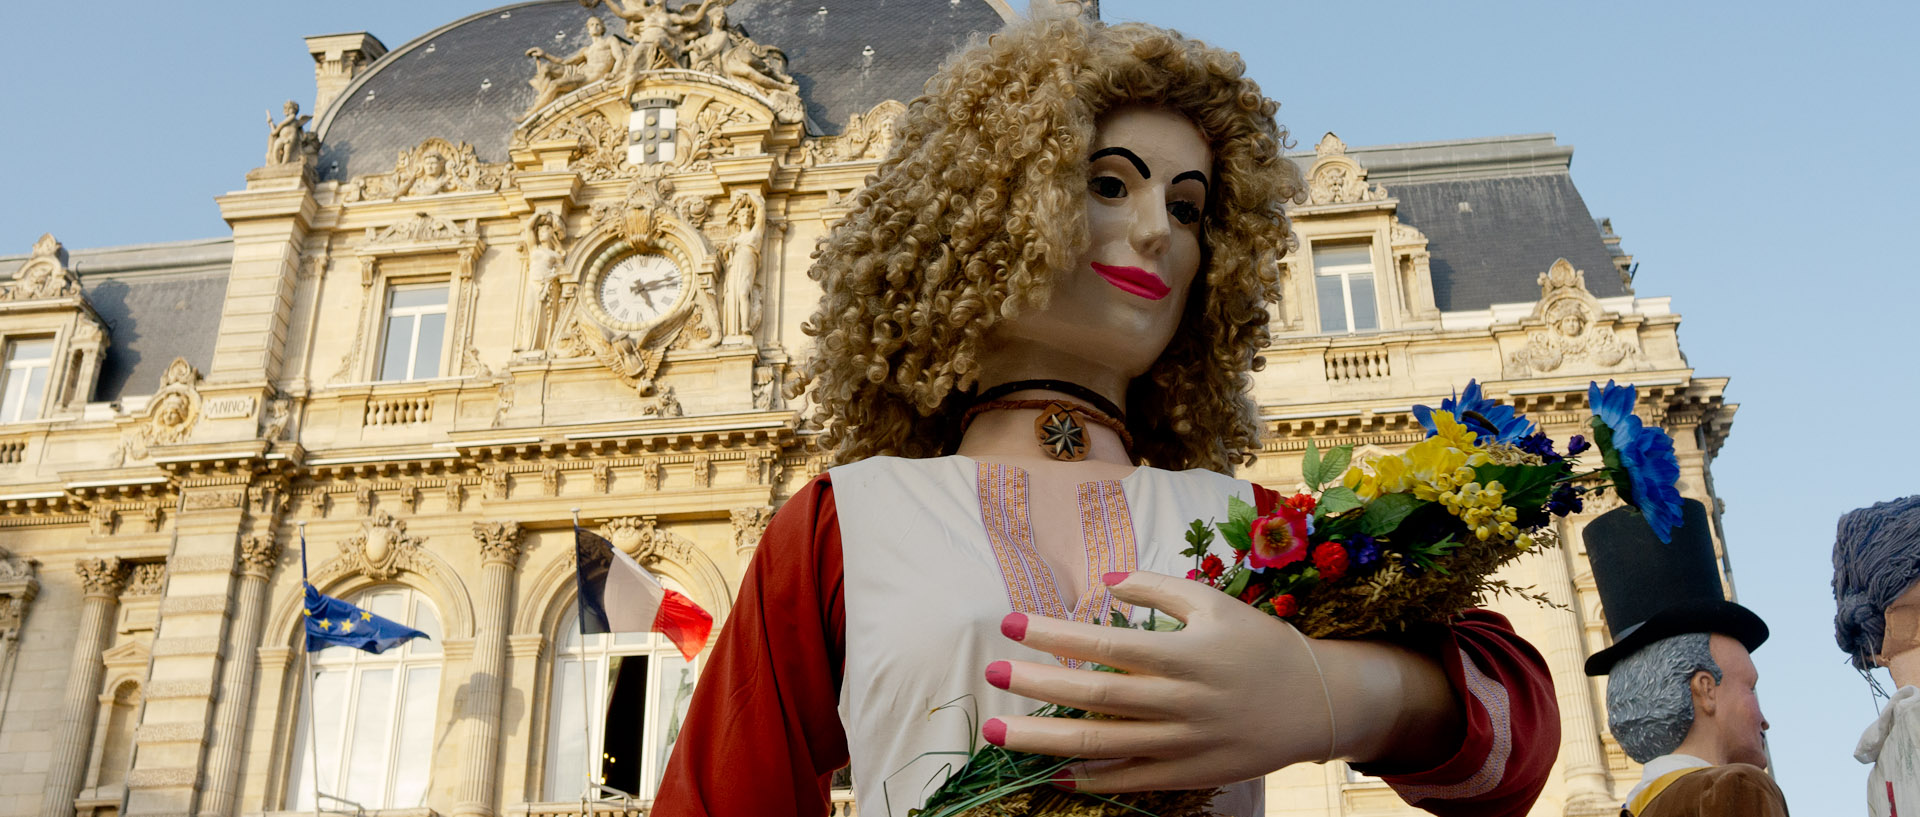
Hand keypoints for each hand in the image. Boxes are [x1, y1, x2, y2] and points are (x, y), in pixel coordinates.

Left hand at [984, 571, 1458, 791]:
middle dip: (1036, 687)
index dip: (1054, 634)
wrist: (1315, 701)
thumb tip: (1103, 583)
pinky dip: (1091, 779)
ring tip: (998, 732)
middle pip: (1095, 698)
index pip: (1105, 642)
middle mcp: (1180, 700)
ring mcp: (1184, 742)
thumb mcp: (1213, 602)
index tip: (1010, 624)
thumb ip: (1156, 587)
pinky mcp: (1189, 773)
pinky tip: (1053, 773)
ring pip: (1103, 745)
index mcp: (1183, 653)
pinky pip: (1131, 780)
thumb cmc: (1257, 643)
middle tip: (991, 675)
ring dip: (1045, 739)